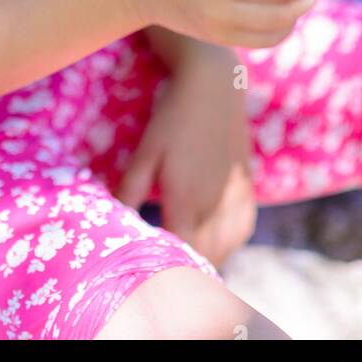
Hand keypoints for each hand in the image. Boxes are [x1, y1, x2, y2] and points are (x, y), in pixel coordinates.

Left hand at [113, 52, 256, 268]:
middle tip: (166, 275)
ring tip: (187, 264)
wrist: (215, 85)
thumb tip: (113, 223)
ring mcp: (235, 199)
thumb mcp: (145, 152)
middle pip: (204, 260)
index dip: (166, 272)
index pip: (179, 258)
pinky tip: (214, 243)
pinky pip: (242, 232)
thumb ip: (130, 191)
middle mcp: (215, 208)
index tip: (152, 276)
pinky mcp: (248, 189)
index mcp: (185, 203)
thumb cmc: (173, 117)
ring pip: (225, 251)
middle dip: (186, 272)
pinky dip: (228, 245)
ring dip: (208, 261)